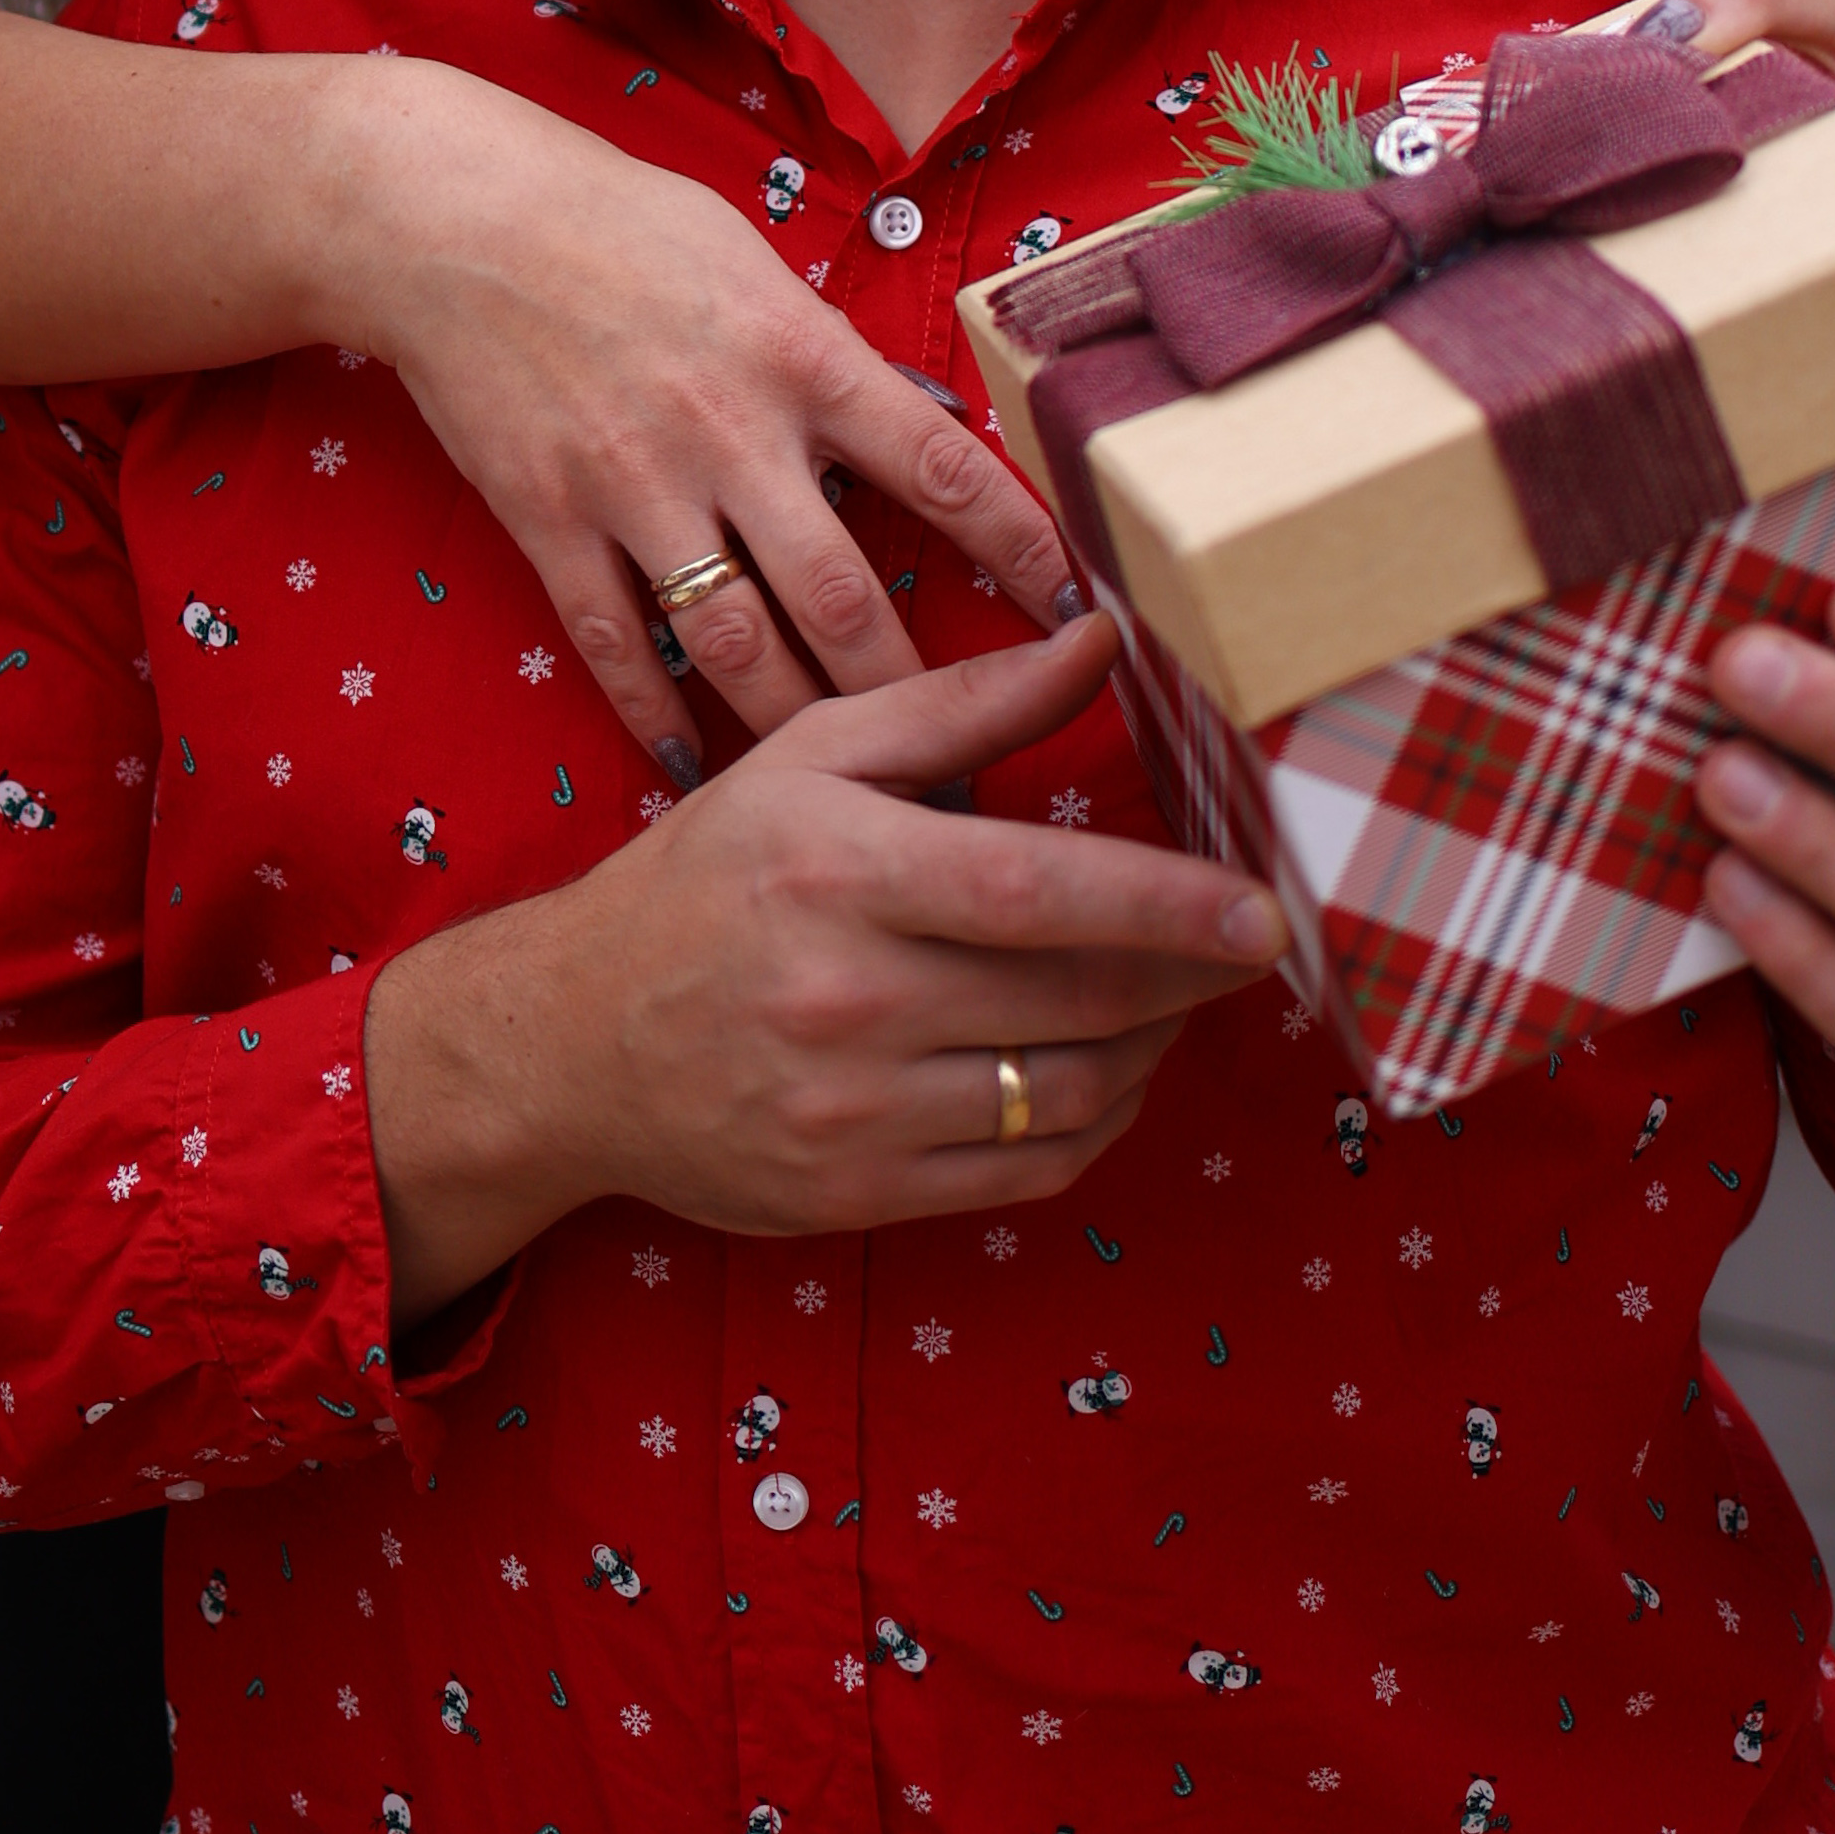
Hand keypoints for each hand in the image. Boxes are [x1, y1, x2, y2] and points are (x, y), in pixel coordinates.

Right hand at [365, 70, 1073, 776]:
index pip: (940, 464)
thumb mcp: (755, 263)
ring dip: (797, 727)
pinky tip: (691, 766)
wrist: (455, 219)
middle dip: (913, 692)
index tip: (1082, 612)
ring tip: (848, 790)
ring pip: (736, 642)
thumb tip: (925, 426)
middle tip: (968, 765)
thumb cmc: (622, 225)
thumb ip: (832, 358)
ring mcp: (633, 484)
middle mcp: (728, 428)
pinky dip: (655, 715)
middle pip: (843, 594)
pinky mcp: (548, 521)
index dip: (1020, 546)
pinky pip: (615, 646)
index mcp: (799, 353)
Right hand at [365, 619, 1278, 1322]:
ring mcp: (852, 1111)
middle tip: (1245, 942)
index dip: (1165, 905)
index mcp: (839, 869)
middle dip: (1189, 976)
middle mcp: (846, 996)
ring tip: (1174, 998)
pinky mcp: (858, 1195)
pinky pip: (1028, 1173)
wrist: (571, 1040)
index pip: (1037, 891)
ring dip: (1153, 1050)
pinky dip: (1097, 1124)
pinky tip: (1108, 1071)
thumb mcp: (816, 758)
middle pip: (1074, 1001)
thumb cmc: (709, 876)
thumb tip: (1102, 638)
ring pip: (1066, 1095)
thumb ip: (966, 701)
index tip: (1263, 910)